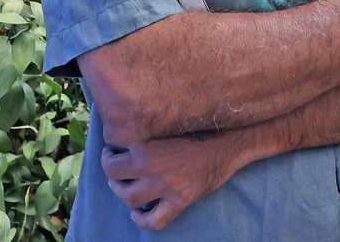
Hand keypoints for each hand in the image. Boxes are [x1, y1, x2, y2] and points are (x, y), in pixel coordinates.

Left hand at [101, 133, 249, 230]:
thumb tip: (128, 130)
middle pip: (112, 172)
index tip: (113, 147)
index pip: (112, 143)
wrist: (229, 139)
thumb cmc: (200, 124)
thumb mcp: (167, 119)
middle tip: (114, 166)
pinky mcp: (179, 199)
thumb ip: (147, 127)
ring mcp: (164, 183)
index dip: (109, 147)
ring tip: (122, 187)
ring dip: (121, 193)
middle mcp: (150, 162)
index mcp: (145, 138)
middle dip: (111, 170)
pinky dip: (142, 221)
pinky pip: (154, 220)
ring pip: (128, 197)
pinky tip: (138, 215)